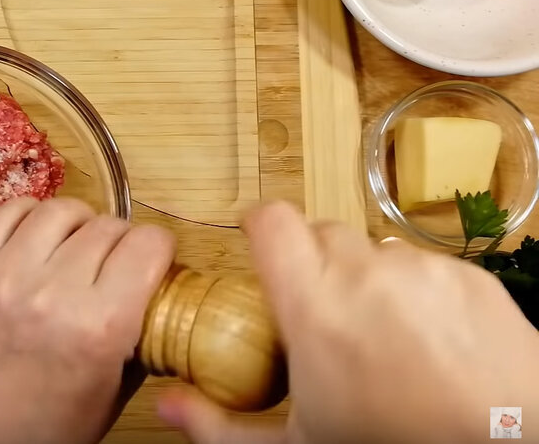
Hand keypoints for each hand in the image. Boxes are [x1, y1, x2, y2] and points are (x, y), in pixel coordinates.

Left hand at [0, 198, 175, 443]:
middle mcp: (54, 292)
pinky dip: (30, 213)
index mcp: (100, 325)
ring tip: (79, 243)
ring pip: (59, 210)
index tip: (155, 259)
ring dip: (79, 221)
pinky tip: (41, 232)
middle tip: (117, 260)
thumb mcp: (119, 387)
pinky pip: (7, 213)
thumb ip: (142, 333)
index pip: (146, 246)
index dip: (159, 248)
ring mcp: (8, 276)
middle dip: (122, 239)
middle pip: (106, 226)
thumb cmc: (55, 422)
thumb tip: (158, 287)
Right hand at [157, 202, 538, 443]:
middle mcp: (367, 272)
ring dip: (368, 282)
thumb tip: (168, 405)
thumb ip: (220, 424)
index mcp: (313, 305)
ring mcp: (425, 272)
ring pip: (376, 252)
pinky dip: (419, 297)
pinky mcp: (474, 280)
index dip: (259, 226)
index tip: (259, 249)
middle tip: (320, 316)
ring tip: (381, 341)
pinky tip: (429, 347)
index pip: (271, 219)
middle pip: (321, 233)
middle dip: (313, 264)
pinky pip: (429, 269)